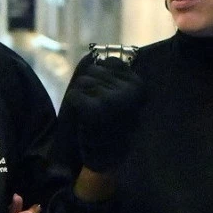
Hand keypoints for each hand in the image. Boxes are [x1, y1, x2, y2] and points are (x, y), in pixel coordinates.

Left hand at [66, 57, 145, 172]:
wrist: (106, 156)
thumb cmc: (111, 122)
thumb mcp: (122, 95)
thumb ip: (116, 74)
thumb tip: (100, 56)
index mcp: (138, 85)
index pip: (110, 62)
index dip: (103, 79)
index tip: (109, 99)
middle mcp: (129, 91)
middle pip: (93, 70)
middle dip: (90, 88)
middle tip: (99, 109)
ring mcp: (112, 100)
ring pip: (82, 81)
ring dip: (82, 96)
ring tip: (91, 114)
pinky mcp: (94, 110)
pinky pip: (74, 95)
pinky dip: (74, 106)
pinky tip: (84, 119)